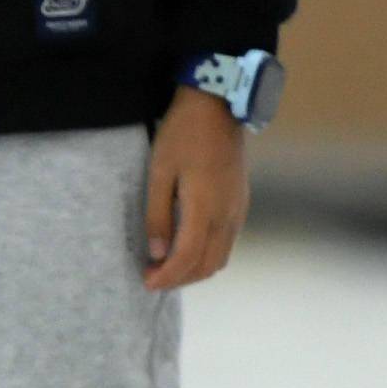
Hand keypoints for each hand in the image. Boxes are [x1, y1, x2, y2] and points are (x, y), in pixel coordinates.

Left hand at [145, 85, 249, 291]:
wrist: (218, 106)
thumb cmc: (182, 135)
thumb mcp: (159, 173)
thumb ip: (158, 216)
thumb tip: (157, 254)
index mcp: (205, 207)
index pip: (187, 258)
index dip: (166, 277)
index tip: (145, 282)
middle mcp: (228, 214)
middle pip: (207, 266)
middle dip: (179, 279)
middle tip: (152, 276)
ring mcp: (238, 209)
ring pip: (220, 258)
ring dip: (194, 270)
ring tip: (165, 265)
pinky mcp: (241, 203)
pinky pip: (227, 243)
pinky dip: (206, 255)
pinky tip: (185, 248)